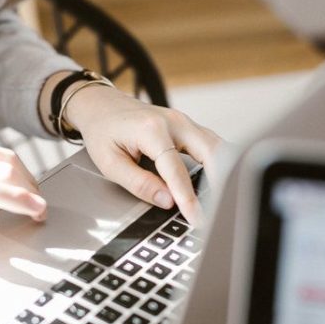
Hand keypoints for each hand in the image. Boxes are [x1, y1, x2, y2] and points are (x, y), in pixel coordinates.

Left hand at [65, 86, 222, 225]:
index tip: (196, 217)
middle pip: (210, 151)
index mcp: (151, 130)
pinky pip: (210, 143)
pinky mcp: (187, 126)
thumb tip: (166, 201)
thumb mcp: (110, 163)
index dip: (187, 197)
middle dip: (220, 181)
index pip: (176, 170)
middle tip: (219, 209)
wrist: (101, 105)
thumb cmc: (102, 131)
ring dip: (223, 171)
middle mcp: (173, 122)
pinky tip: (219, 179)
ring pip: (216, 146)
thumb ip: (139, 183)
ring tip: (223, 199)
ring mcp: (183, 121)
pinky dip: (218, 162)